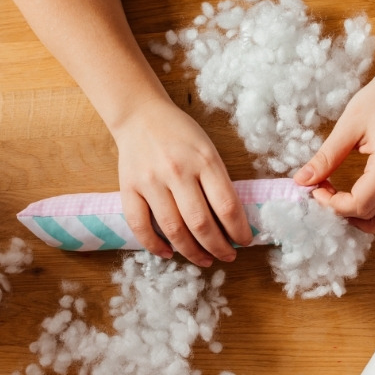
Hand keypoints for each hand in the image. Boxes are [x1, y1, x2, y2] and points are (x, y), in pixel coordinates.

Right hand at [114, 99, 251, 265]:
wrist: (140, 115)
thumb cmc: (180, 134)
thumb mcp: (208, 149)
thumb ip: (218, 181)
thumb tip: (232, 222)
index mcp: (205, 160)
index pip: (227, 206)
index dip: (239, 231)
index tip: (245, 242)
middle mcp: (177, 172)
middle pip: (201, 223)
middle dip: (219, 247)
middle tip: (228, 257)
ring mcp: (151, 182)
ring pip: (173, 229)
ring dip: (192, 252)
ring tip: (205, 260)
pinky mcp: (129, 188)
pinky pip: (140, 226)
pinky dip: (154, 245)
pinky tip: (168, 253)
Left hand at [293, 58, 374, 233]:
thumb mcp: (347, 126)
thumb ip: (325, 158)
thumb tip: (301, 181)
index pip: (360, 204)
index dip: (333, 204)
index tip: (316, 188)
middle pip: (373, 212)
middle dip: (343, 209)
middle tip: (324, 190)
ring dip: (371, 221)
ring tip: (347, 208)